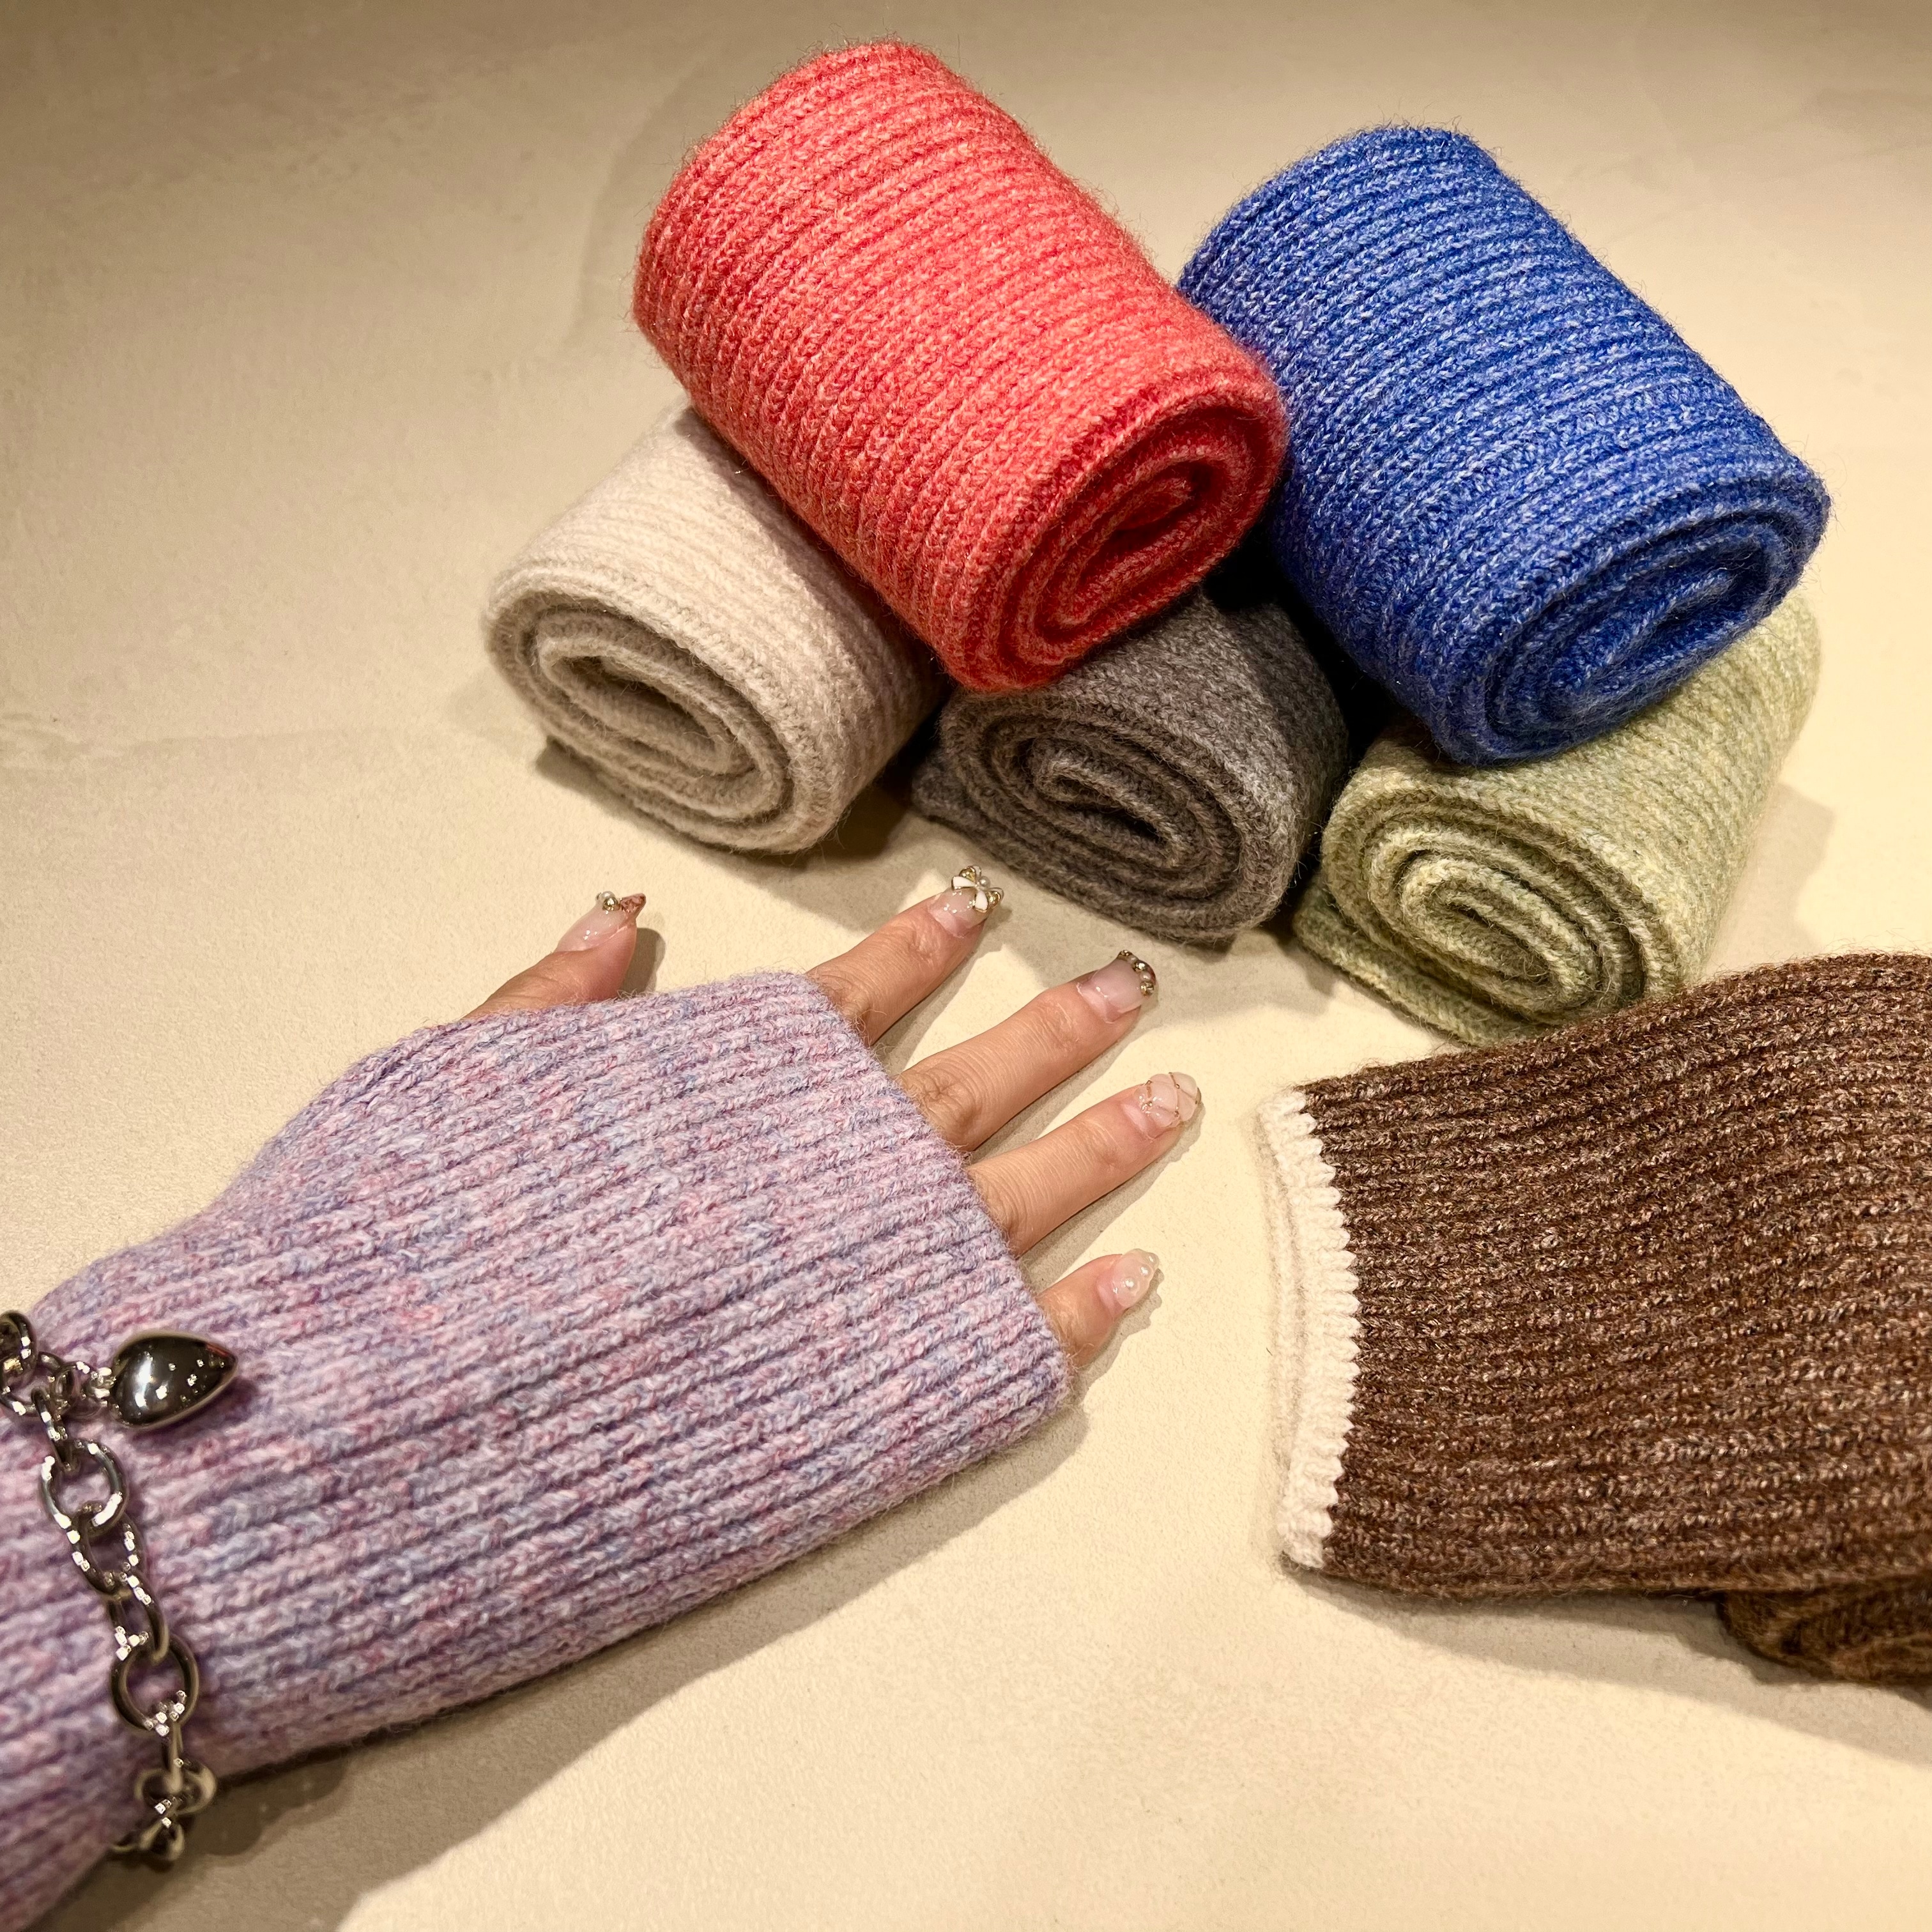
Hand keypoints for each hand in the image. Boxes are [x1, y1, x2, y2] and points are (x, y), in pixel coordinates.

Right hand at [469, 877, 1196, 1365]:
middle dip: (1061, 1027)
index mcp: (749, 1091)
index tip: (974, 907)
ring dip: (1108, 1141)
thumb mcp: (468, 1090)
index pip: (857, 995)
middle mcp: (841, 1174)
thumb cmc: (446, 1254)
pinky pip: (1017, 1342)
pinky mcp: (899, 1396)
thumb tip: (620, 910)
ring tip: (1174, 1099)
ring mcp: (887, 1286)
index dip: (920, 946)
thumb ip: (555, 1001)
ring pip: (1030, 1194)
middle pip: (980, 1082)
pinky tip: (1138, 1282)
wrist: (445, 1430)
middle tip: (1131, 984)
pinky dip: (1084, 1313)